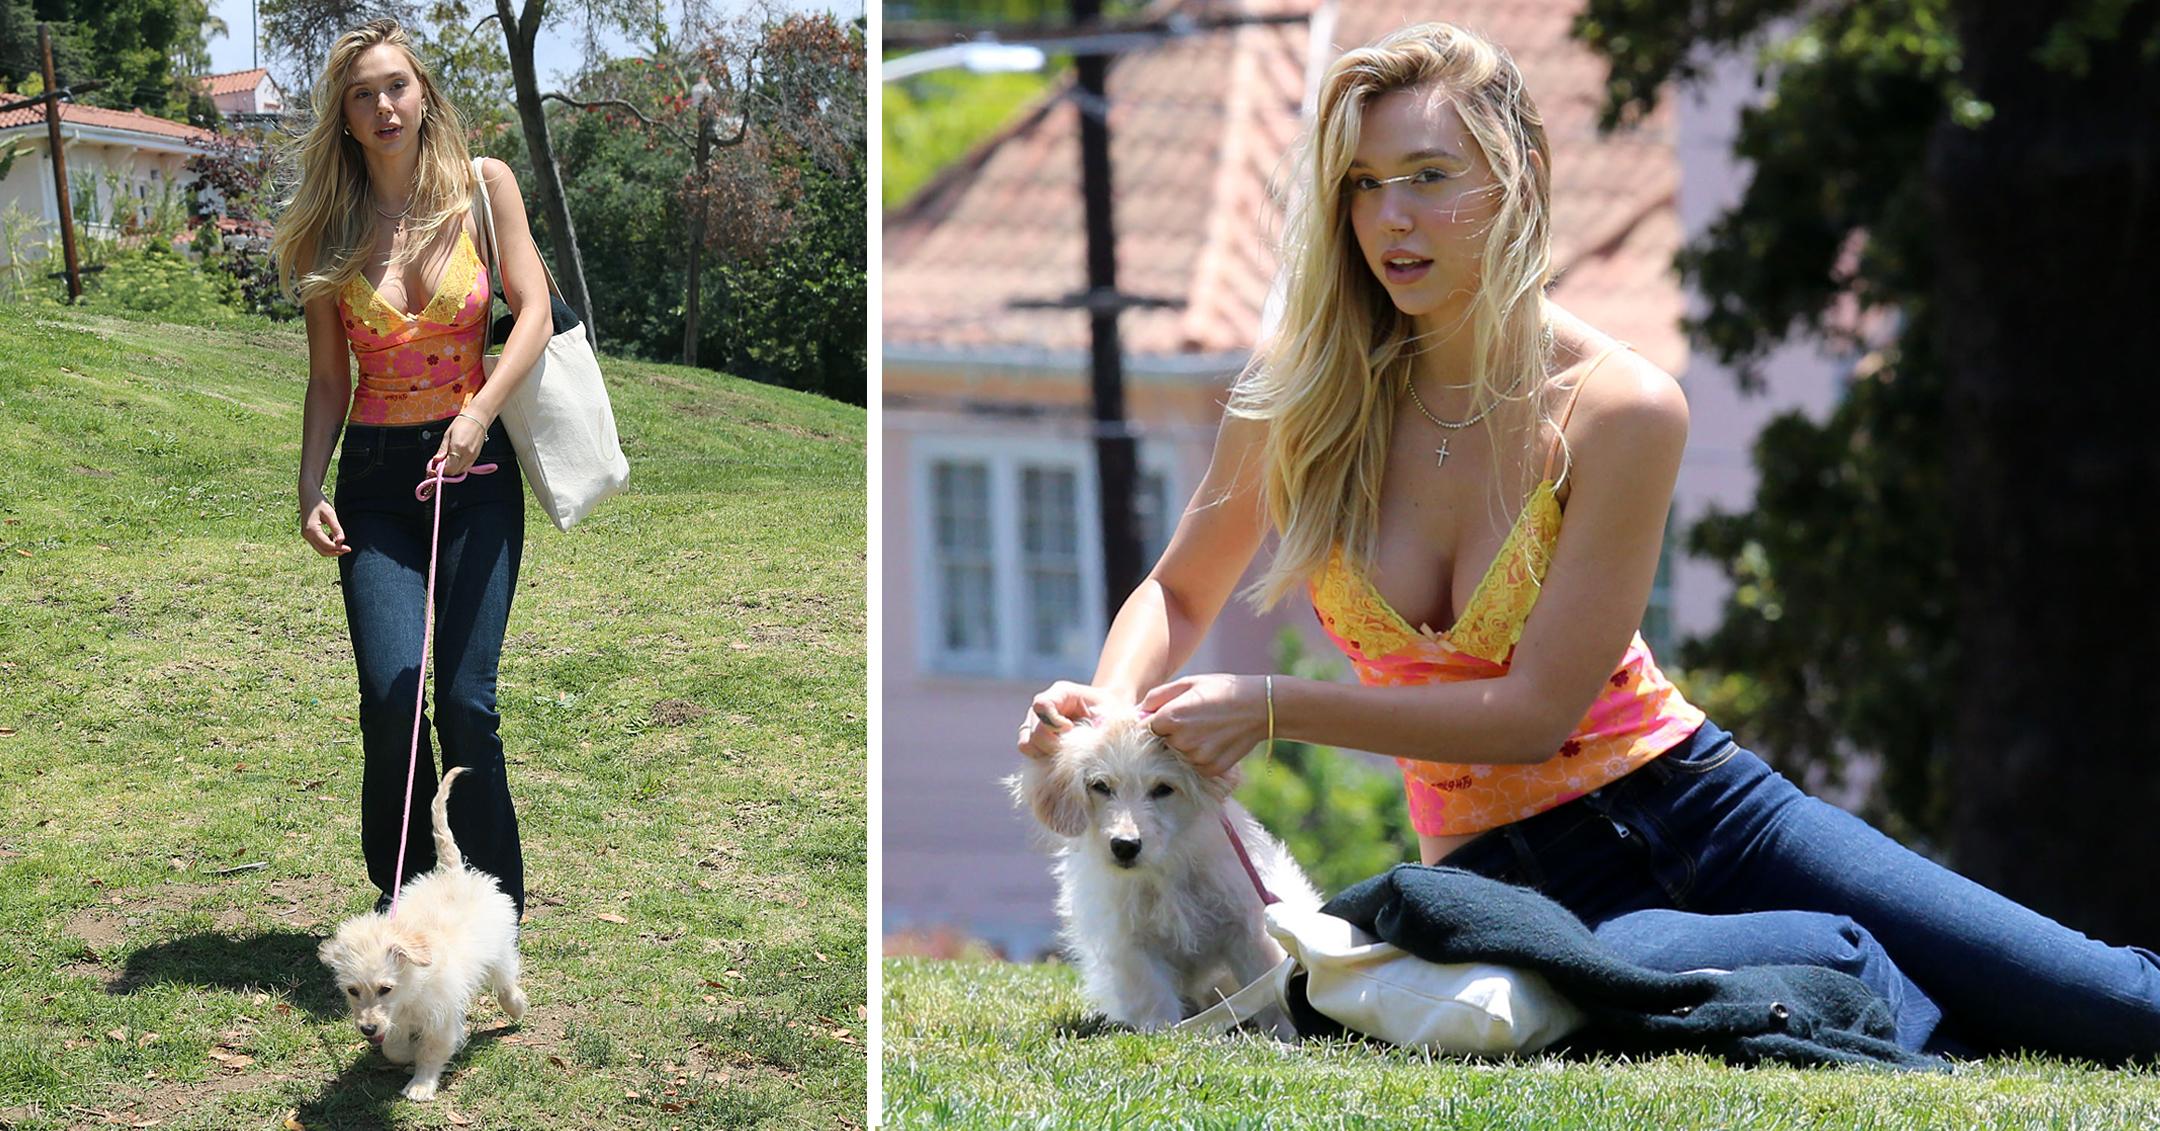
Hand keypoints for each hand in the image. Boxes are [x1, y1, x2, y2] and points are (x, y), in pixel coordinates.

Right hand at [301, 494, 348, 556]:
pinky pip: (318, 544)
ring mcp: (306, 535)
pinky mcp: (307, 534)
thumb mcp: (330, 513)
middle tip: (347, 549)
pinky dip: (327, 545)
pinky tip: (334, 538)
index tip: (349, 548)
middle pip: (322, 551)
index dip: (338, 548)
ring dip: (331, 550)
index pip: (326, 545)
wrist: (308, 495)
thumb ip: (336, 527)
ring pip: (320, 549)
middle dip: (335, 552)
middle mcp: (306, 535)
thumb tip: (342, 541)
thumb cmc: (319, 503)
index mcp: (311, 530)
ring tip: (343, 544)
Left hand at [434, 411, 488, 477]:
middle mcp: (467, 454)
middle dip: (445, 471)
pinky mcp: (476, 457)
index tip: (434, 467)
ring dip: (452, 470)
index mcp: (458, 448)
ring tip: (446, 462)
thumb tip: (436, 460)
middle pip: (454, 472)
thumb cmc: (461, 424)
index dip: (440, 470)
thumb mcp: (447, 435)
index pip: (448, 467)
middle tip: (438, 465)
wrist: (478, 419)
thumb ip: (442, 450)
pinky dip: (458, 467)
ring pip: (460, 471)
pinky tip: (454, 460)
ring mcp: (473, 457)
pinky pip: (466, 467)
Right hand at [1017, 681, 1127, 759]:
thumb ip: (1101, 723)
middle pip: (1035, 731)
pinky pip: (1029, 752)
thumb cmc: (1111, 711)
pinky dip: (1044, 758)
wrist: (1107, 715)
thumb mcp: (1111, 712)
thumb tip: (1087, 743)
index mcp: (1060, 693)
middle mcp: (1041, 706)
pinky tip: (1061, 757)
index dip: (1054, 722)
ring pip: (1027, 744)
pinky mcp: (1033, 738)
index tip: (1071, 729)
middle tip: (1074, 750)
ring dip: (1047, 753)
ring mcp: (1033, 722)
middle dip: (1054, 745)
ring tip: (1068, 754)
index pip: (1042, 705)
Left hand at [1138, 674, 1265, 775]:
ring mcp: (1195, 757)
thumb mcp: (1188, 683)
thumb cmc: (1221, 690)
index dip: (1155, 721)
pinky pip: (1194, 766)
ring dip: (1185, 746)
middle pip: (1161, 743)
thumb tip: (1137, 712)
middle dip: (1169, 734)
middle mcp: (1180, 740)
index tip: (1168, 716)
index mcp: (1170, 717)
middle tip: (1193, 721)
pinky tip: (1214, 741)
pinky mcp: (1210, 769)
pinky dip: (1200, 757)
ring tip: (1205, 729)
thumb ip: (1158, 696)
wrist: (1260, 707)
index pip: (1145, 727)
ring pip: (1178, 755)